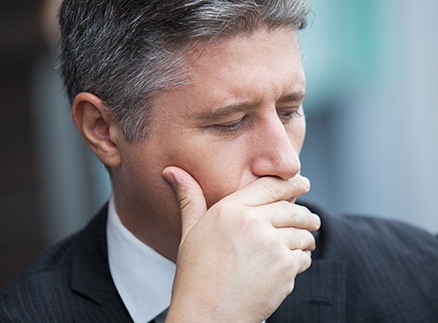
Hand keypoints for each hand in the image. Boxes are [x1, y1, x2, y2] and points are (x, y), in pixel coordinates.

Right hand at [163, 166, 319, 321]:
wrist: (206, 315)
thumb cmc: (196, 274)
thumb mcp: (190, 232)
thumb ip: (190, 199)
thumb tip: (172, 171)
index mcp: (230, 210)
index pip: (270, 185)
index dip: (292, 182)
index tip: (303, 182)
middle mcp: (253, 222)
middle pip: (292, 209)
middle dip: (305, 214)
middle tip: (311, 219)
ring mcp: (271, 245)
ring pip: (302, 234)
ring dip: (306, 238)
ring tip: (305, 242)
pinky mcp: (284, 268)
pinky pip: (303, 257)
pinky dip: (302, 260)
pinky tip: (292, 265)